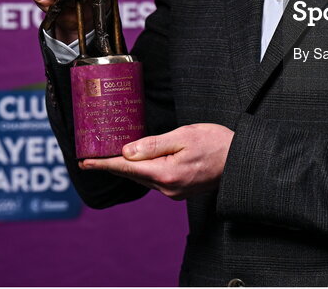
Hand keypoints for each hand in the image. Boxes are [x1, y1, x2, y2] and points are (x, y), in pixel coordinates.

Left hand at [79, 124, 233, 199]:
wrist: (241, 160)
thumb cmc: (217, 143)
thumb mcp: (184, 135)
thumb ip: (154, 144)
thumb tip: (127, 151)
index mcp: (166, 173)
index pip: (126, 168)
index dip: (104, 164)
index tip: (85, 162)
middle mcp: (167, 188)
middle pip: (132, 175)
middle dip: (112, 165)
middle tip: (91, 158)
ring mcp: (174, 192)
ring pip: (143, 178)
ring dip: (127, 168)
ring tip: (110, 156)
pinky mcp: (180, 190)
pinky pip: (155, 180)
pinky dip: (143, 170)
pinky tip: (139, 161)